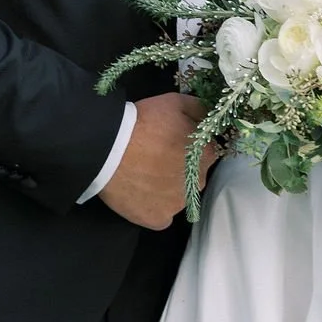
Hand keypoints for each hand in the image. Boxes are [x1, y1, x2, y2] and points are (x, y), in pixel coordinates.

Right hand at [98, 93, 215, 229]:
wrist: (109, 147)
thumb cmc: (144, 122)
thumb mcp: (176, 102)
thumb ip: (200, 109)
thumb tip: (211, 117)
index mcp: (206, 155)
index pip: (207, 153)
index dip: (190, 147)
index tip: (172, 142)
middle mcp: (198, 183)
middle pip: (194, 176)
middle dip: (181, 168)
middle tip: (157, 157)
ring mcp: (178, 205)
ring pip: (178, 197)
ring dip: (167, 188)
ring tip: (144, 175)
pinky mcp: (157, 220)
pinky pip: (161, 216)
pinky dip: (154, 207)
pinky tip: (141, 194)